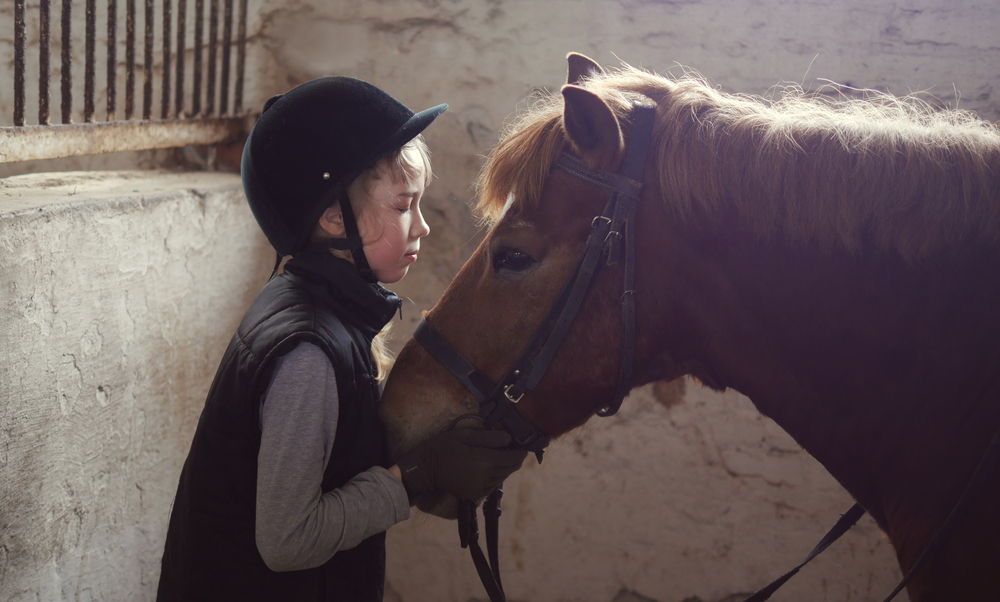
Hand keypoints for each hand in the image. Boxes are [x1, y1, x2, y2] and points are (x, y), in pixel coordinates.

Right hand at [396, 428, 526, 500]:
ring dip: (506, 469)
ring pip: (502, 478)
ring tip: (504, 457)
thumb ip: (488, 437)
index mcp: (483, 461)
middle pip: (509, 470)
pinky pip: (492, 487)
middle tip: (516, 450)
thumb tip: (508, 439)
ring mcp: (479, 488)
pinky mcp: (473, 494)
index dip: (520, 453)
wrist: (425, 469)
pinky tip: (491, 469)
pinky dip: (496, 478)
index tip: (523, 447)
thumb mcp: (464, 435)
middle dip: (515, 460)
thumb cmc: (443, 447)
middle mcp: (485, 477)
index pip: (511, 459)